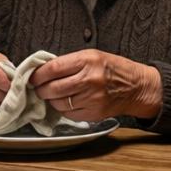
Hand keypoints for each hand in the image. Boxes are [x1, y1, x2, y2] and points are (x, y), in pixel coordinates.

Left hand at [30, 49, 161, 121]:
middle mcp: (89, 80)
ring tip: (52, 94)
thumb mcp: (92, 56)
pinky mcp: (93, 114)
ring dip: (50, 99)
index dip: (38, 75)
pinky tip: (66, 102)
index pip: (53, 69)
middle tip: (38, 87)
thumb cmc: (113, 69)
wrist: (137, 87)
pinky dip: (63, 108)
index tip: (32, 77)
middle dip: (40, 89)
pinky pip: (68, 113)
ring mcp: (92, 99)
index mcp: (88, 61)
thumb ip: (69, 62)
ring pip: (58, 103)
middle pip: (52, 88)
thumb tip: (43, 70)